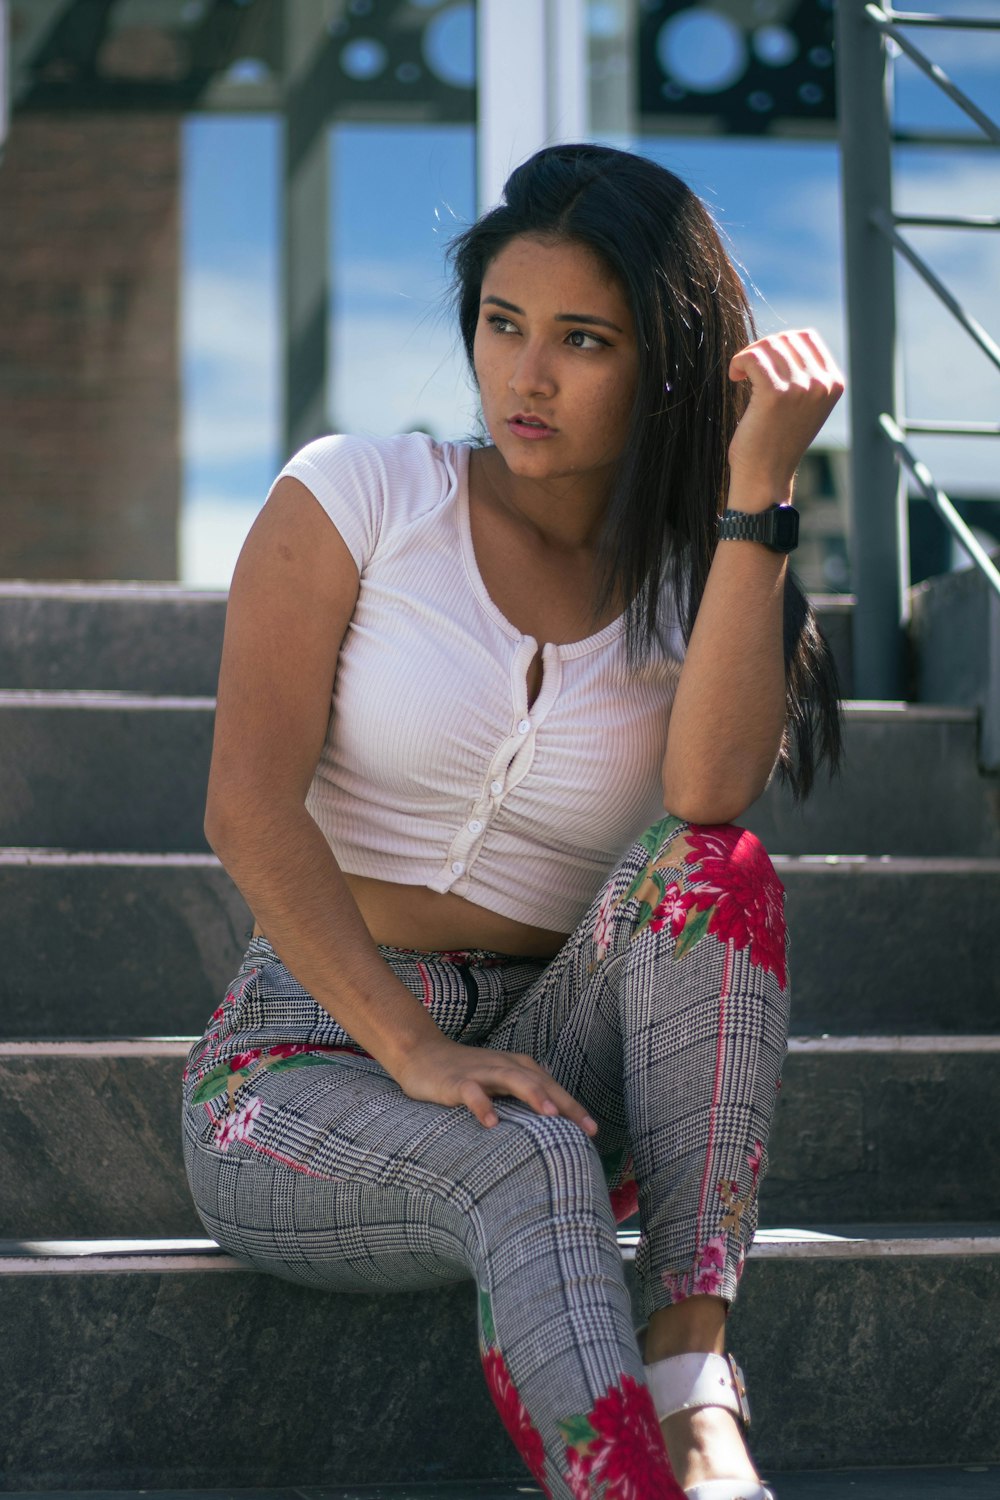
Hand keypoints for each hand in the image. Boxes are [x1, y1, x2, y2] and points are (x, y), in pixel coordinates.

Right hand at [392, 1034, 597, 1134]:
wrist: (422, 1054)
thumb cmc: (467, 1073)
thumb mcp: (501, 1081)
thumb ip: (525, 1093)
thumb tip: (555, 1113)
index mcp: (519, 1068)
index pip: (552, 1088)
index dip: (574, 1108)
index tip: (594, 1132)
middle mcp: (505, 1066)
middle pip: (540, 1082)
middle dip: (564, 1103)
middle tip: (585, 1127)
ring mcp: (481, 1072)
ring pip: (512, 1079)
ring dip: (533, 1094)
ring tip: (550, 1115)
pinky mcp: (456, 1081)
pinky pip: (471, 1092)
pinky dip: (482, 1105)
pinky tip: (491, 1123)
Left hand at [727, 329, 843, 503]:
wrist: (766, 476)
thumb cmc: (777, 441)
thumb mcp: (804, 405)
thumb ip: (804, 375)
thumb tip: (779, 341)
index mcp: (833, 383)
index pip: (806, 337)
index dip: (779, 344)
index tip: (764, 364)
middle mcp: (821, 383)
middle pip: (785, 338)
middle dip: (762, 349)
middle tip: (748, 371)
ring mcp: (801, 388)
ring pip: (768, 346)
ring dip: (748, 357)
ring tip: (741, 376)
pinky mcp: (775, 394)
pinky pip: (752, 358)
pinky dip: (738, 362)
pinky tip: (734, 377)